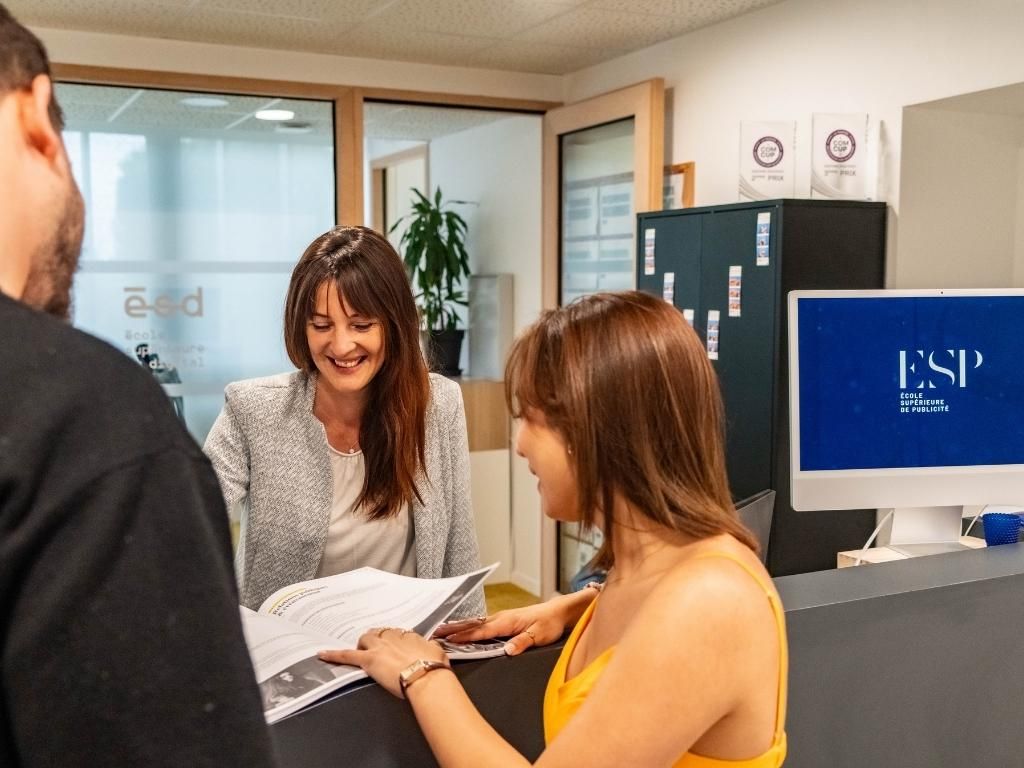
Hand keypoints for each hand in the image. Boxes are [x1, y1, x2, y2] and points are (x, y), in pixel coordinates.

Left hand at [319, 628, 447, 698]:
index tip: (394, 645)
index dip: (394, 640)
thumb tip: (432, 648)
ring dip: (363, 644)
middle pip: (379, 632)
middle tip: (377, 648)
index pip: (397, 633)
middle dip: (376, 638)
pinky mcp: (368, 660)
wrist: (425, 677)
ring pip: (365, 638)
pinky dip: (334, 655)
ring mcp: (379, 647)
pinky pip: (347, 655)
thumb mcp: (438, 653)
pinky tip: (322, 655)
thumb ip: (432, 648)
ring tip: (361, 650)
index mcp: (409, 636)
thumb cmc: (434, 668)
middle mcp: (393, 637)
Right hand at [433, 593, 588, 655]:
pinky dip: (469, 627)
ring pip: (475, 623)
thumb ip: (522, 642)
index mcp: (506, 622)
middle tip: (434, 632)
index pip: (481, 632)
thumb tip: (507, 650)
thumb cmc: (549, 623)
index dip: (464, 637)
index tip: (448, 641)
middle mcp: (501, 618)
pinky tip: (461, 629)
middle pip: (472, 625)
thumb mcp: (540, 636)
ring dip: (458, 627)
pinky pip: (481, 624)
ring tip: (441, 631)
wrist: (558, 612)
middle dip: (453, 629)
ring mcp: (501, 618)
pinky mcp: (503, 621)